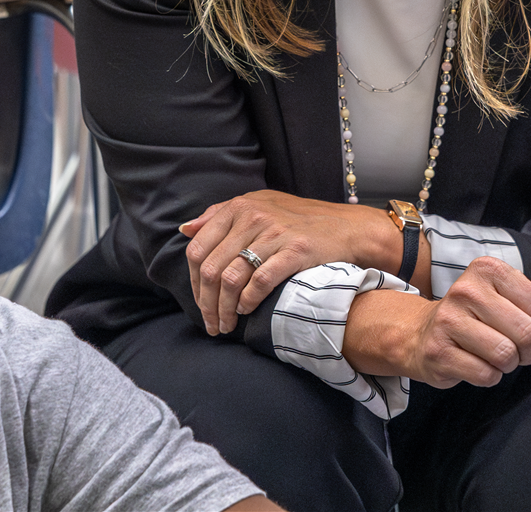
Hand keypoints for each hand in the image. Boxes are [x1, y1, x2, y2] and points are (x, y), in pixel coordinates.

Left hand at [180, 189, 386, 334]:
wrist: (346, 228)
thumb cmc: (298, 220)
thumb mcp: (257, 206)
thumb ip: (219, 216)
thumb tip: (185, 230)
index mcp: (237, 207)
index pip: (198, 250)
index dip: (194, 283)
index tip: (200, 303)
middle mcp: (252, 217)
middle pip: (212, 269)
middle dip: (206, 304)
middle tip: (212, 323)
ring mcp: (274, 233)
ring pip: (231, 279)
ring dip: (225, 309)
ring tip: (227, 324)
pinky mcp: (295, 251)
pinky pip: (259, 282)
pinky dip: (248, 301)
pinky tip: (247, 311)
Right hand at [342, 257, 530, 387]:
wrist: (420, 334)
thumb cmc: (472, 318)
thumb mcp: (500, 295)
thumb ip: (528, 305)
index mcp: (486, 269)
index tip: (522, 329)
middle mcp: (465, 289)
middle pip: (526, 333)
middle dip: (528, 351)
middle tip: (514, 350)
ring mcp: (448, 320)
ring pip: (506, 355)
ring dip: (507, 365)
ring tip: (493, 357)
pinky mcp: (438, 351)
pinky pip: (486, 374)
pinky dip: (489, 376)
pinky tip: (474, 364)